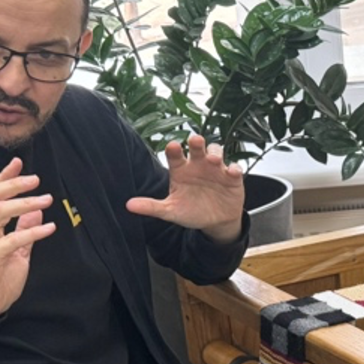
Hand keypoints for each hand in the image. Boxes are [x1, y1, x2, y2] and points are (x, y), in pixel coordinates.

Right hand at [0, 158, 55, 317]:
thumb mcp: (15, 251)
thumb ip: (23, 230)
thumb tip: (37, 212)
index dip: (3, 177)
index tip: (18, 162)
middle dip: (12, 184)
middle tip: (36, 179)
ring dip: (23, 203)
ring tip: (46, 199)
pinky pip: (11, 240)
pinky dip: (32, 232)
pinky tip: (49, 228)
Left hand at [126, 135, 244, 242]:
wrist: (215, 222)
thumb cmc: (192, 211)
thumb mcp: (171, 210)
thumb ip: (151, 206)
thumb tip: (129, 205)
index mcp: (180, 170)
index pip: (175, 154)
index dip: (174, 149)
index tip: (173, 147)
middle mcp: (197, 165)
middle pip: (196, 147)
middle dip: (196, 142)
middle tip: (195, 141)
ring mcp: (215, 169)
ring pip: (216, 152)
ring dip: (215, 153)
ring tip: (213, 160)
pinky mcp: (232, 177)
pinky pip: (234, 168)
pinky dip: (234, 168)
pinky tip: (231, 172)